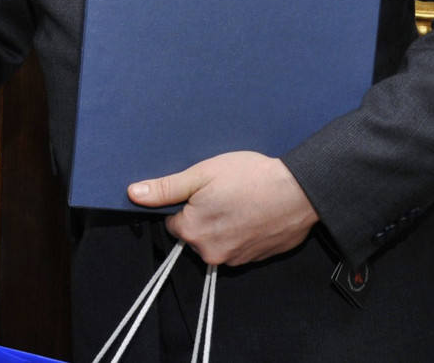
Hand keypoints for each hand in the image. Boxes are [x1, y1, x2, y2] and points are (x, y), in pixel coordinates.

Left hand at [127, 151, 318, 266]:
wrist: (299, 191)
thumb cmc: (251, 178)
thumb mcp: (201, 174)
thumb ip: (166, 188)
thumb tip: (134, 194)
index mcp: (194, 232)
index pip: (173, 222)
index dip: (185, 205)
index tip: (202, 193)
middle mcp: (212, 252)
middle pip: (194, 234)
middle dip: (203, 216)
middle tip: (223, 194)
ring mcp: (236, 259)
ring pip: (216, 241)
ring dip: (223, 225)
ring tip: (241, 202)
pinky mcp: (256, 259)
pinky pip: (238, 246)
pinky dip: (242, 232)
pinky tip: (253, 213)